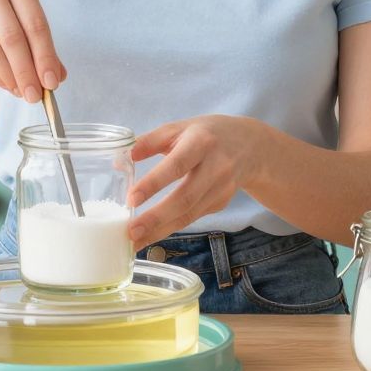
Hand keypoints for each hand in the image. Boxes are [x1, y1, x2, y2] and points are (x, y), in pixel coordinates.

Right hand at [0, 0, 65, 102]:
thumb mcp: (17, 13)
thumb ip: (38, 41)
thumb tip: (57, 75)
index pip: (36, 23)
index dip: (45, 56)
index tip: (52, 82)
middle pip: (13, 38)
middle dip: (27, 71)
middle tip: (35, 95)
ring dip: (9, 76)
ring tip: (20, 91)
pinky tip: (4, 83)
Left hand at [126, 115, 264, 249]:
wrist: (249, 146)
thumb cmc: (205, 134)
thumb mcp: (178, 128)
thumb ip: (150, 141)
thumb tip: (120, 160)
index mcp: (201, 142)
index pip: (176, 165)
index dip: (154, 183)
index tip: (132, 199)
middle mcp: (216, 167)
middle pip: (185, 198)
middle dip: (157, 218)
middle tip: (131, 231)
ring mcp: (222, 188)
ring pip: (189, 214)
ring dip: (161, 230)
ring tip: (136, 241)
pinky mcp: (221, 203)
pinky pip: (193, 217)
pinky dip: (171, 228)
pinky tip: (152, 234)